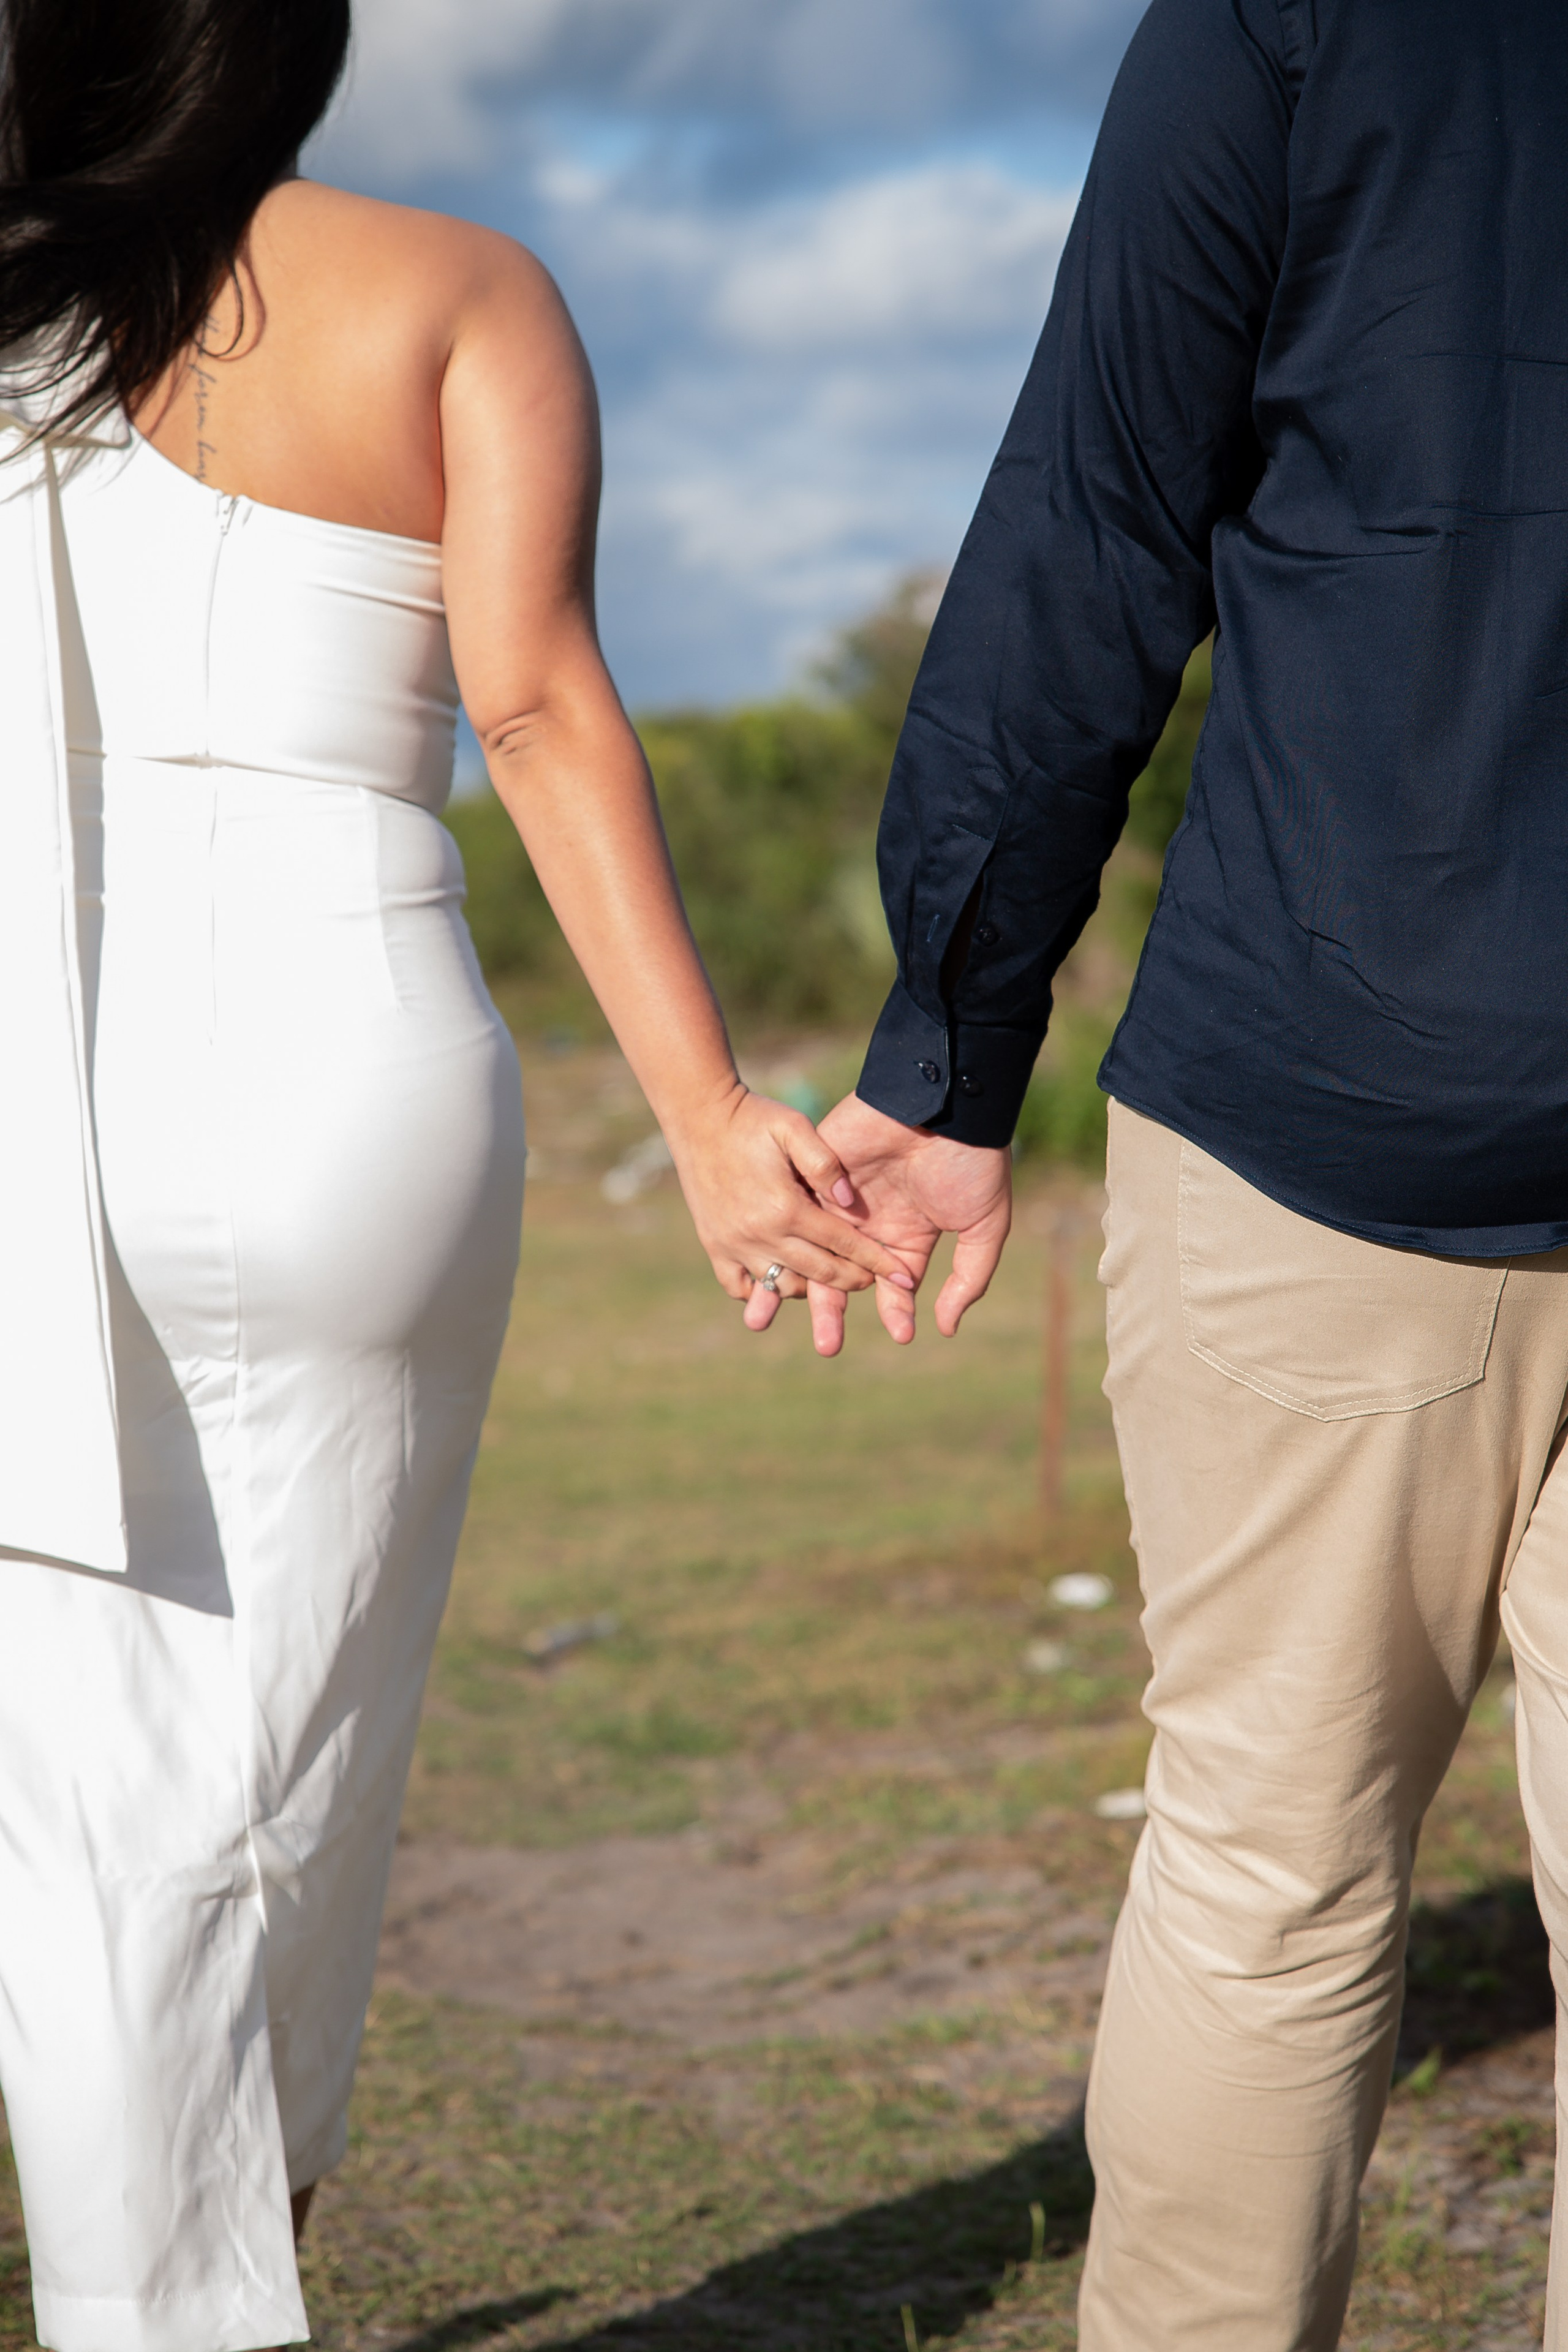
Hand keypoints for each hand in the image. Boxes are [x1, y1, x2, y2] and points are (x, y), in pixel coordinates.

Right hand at [665, 1084, 916, 1351]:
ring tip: (830, 1275)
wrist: (699, 1115)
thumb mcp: (794, 1126)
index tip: (902, 1275)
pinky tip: (782, 1278)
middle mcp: (760, 1235)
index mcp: (786, 1208)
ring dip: (812, 1287)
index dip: (877, 1262)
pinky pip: (740, 1287)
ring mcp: (733, 1245)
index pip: (843, 1245)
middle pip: (820, 1273)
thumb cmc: (754, 1117)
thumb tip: (851, 1203)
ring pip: (783, 1286)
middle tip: (873, 1280)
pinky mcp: (714, 1246)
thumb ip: (826, 1164)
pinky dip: (763, 1290)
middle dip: (853, 1280)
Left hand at [801, 1093, 1012, 1354]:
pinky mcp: (817, 1170)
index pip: (891, 1285)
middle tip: (828, 1346)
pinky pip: (796, 1210)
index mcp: (907, 1236)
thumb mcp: (984, 1226)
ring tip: (784, 1312)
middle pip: (841, 1277)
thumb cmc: (972, 1164)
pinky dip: (787, 1237)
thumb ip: (969, 1278)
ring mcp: (840, 1198)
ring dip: (798, 1284)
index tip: (902, 1335)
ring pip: (810, 1250)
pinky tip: (780, 1265)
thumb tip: (946, 1328)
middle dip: (833, 1312)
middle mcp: (869, 1223)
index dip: (896, 1311)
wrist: (948, 1104)